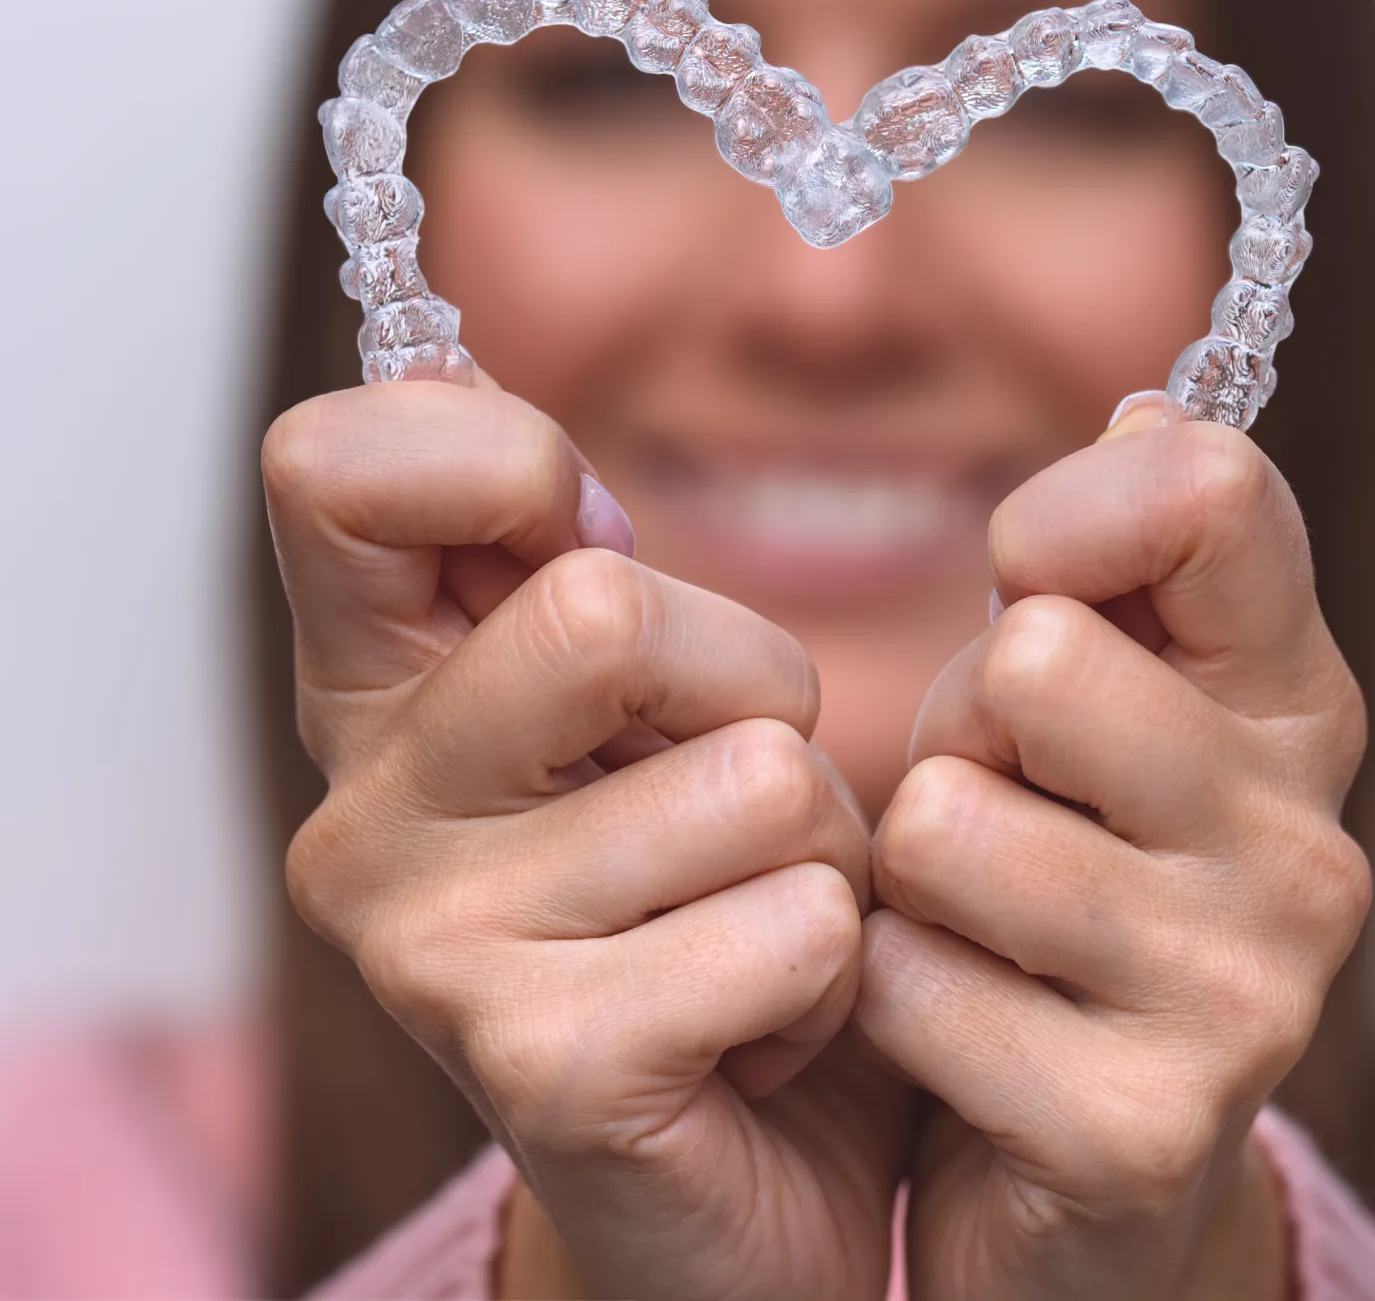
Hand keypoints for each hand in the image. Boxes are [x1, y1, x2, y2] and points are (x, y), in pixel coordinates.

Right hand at [264, 379, 911, 1300]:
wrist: (743, 1184)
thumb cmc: (712, 901)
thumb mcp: (645, 708)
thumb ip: (572, 565)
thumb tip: (481, 394)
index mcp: (379, 693)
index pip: (333, 468)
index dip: (499, 462)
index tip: (590, 543)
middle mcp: (366, 813)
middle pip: (605, 606)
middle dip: (754, 686)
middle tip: (736, 795)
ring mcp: (433, 949)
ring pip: (754, 774)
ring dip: (823, 847)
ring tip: (757, 922)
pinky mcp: (543, 1066)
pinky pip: (796, 925)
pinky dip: (839, 968)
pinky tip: (768, 1030)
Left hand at [854, 410, 1370, 1300]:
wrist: (1074, 1161)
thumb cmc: (1056, 879)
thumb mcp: (1088, 702)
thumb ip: (1123, 558)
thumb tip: (1151, 408)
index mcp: (1292, 705)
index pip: (1209, 494)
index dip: (1067, 515)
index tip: (1028, 582)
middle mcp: (1304, 841)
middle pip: (1037, 659)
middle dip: (964, 731)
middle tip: (998, 805)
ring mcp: (1241, 992)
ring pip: (942, 824)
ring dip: (910, 874)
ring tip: (975, 920)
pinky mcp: (1141, 1126)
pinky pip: (901, 980)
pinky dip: (883, 996)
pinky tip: (958, 1031)